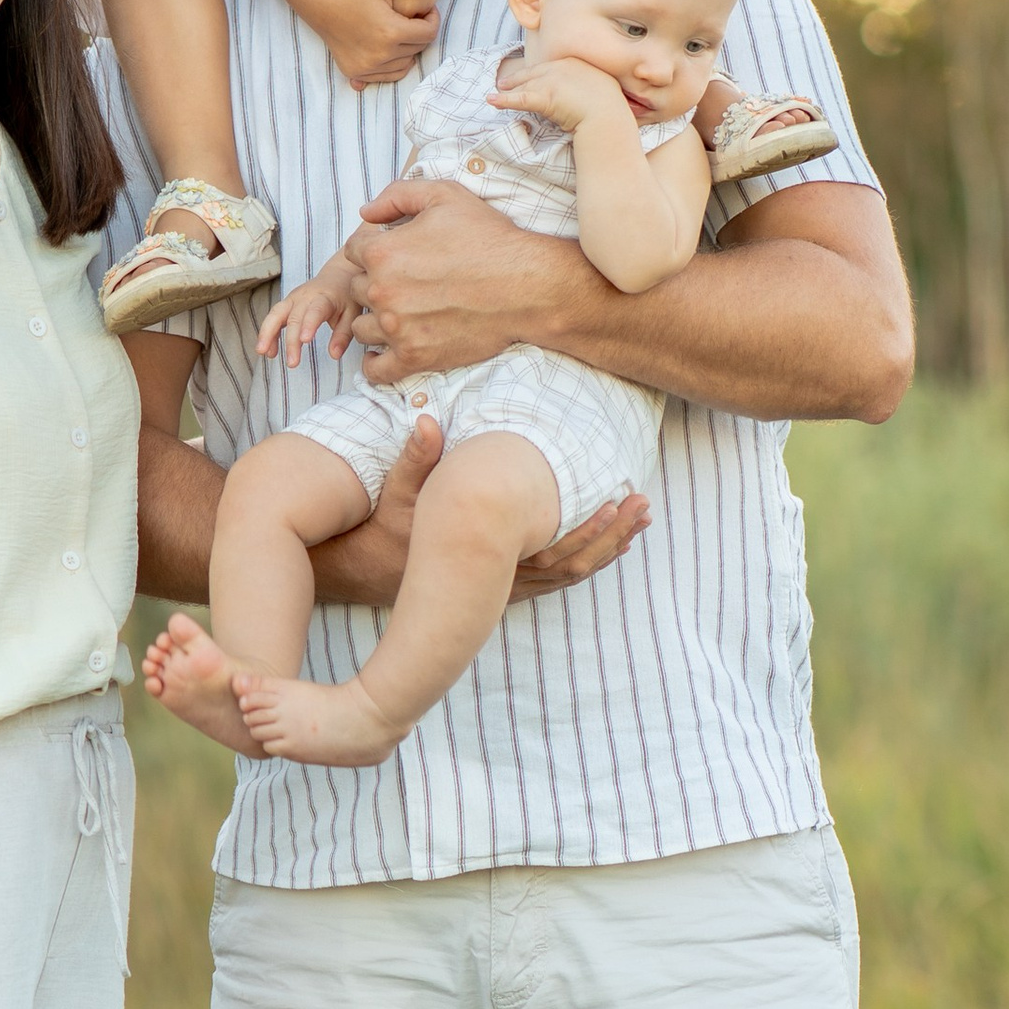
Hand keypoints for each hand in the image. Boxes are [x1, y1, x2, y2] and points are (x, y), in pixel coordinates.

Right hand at [256, 271, 357, 365]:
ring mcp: (293, 298)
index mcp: (325, 297)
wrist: (337, 275)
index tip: (305, 340)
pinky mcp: (286, 304)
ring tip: (263, 353)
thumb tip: (334, 355)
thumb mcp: (352, 314)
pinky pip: (273, 317)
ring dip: (267, 333)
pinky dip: (268, 333)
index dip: (309, 324)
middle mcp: (305, 296)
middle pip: (294, 317)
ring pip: (276, 313)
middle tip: (292, 363)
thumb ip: (343, 335)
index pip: (315, 310)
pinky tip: (268, 351)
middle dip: (291, 341)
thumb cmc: (345, 297)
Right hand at [300, 0, 438, 89]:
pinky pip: (387, 75)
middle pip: (418, 49)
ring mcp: (367, 67)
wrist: (318, 1)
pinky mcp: (355, 72)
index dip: (433, 20)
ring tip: (400, 31)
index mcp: (390, 31)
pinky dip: (393, 64)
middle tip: (414, 18)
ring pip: (405, 64)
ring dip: (408, 49)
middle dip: (420, 33)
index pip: (429, 33)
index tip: (427, 10)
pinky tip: (389, 46)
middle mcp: (380, 54)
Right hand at [316, 424, 648, 607]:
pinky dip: (585, 559)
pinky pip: (553, 577)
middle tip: (644, 508)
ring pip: (567, 574)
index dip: (588, 528)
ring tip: (638, 522)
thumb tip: (428, 420)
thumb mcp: (398, 493)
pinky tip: (608, 544)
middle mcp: (498, 580)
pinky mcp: (499, 587)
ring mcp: (501, 587)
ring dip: (605, 548)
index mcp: (486, 557)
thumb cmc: (384, 528)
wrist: (364, 571)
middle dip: (611, 536)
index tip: (617, 500)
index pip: (549, 549)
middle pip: (570, 564)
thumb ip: (417, 459)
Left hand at [343, 177, 586, 384]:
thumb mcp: (445, 195)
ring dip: (375, 321)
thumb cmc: (489, 238)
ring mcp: (396, 328)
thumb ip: (398, 195)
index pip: (354, 251)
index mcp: (383, 252)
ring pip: (361, 328)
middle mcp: (382, 291)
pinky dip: (375, 363)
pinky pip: (375, 370)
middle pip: (356, 290)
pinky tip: (385, 352)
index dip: (372, 250)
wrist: (526, 286)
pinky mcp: (414, 357)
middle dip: (374, 284)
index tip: (394, 256)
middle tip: (404, 284)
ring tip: (399, 315)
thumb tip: (365, 212)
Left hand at [493, 53, 638, 147]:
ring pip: (525, 85)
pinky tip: (492, 101)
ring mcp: (553, 80)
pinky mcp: (545, 96)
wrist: (609, 117)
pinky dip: (504, 100)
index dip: (536, 72)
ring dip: (508, 90)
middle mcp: (563, 67)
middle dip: (517, 78)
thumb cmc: (610, 110)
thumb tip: (584, 95)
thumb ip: (589, 87)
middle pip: (534, 73)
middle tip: (504, 82)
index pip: (550, 67)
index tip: (528, 76)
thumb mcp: (601, 90)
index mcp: (576, 63)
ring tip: (495, 94)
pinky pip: (520, 98)